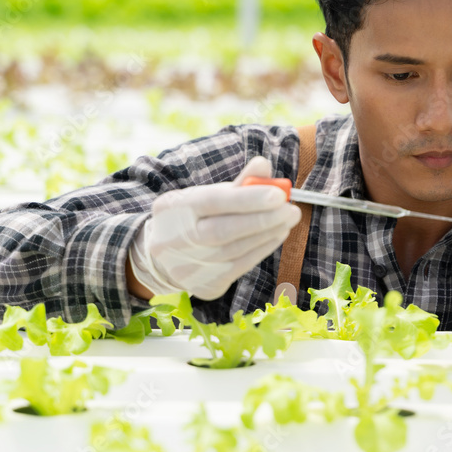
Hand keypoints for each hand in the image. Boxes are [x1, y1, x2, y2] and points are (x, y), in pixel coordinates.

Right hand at [129, 156, 301, 299]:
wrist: (160, 258)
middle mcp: (176, 240)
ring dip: (267, 234)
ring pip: (235, 251)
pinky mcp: (204, 287)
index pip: (212, 202)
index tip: (279, 194)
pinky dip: (262, 249)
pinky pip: (240, 267)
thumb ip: (237, 183)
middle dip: (262, 219)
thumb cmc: (192, 218)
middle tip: (291, 209)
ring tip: (288, 219)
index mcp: (174, 209)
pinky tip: (277, 235)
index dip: (247, 198)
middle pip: (223, 231)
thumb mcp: (204, 196)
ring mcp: (188, 267)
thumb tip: (264, 165)